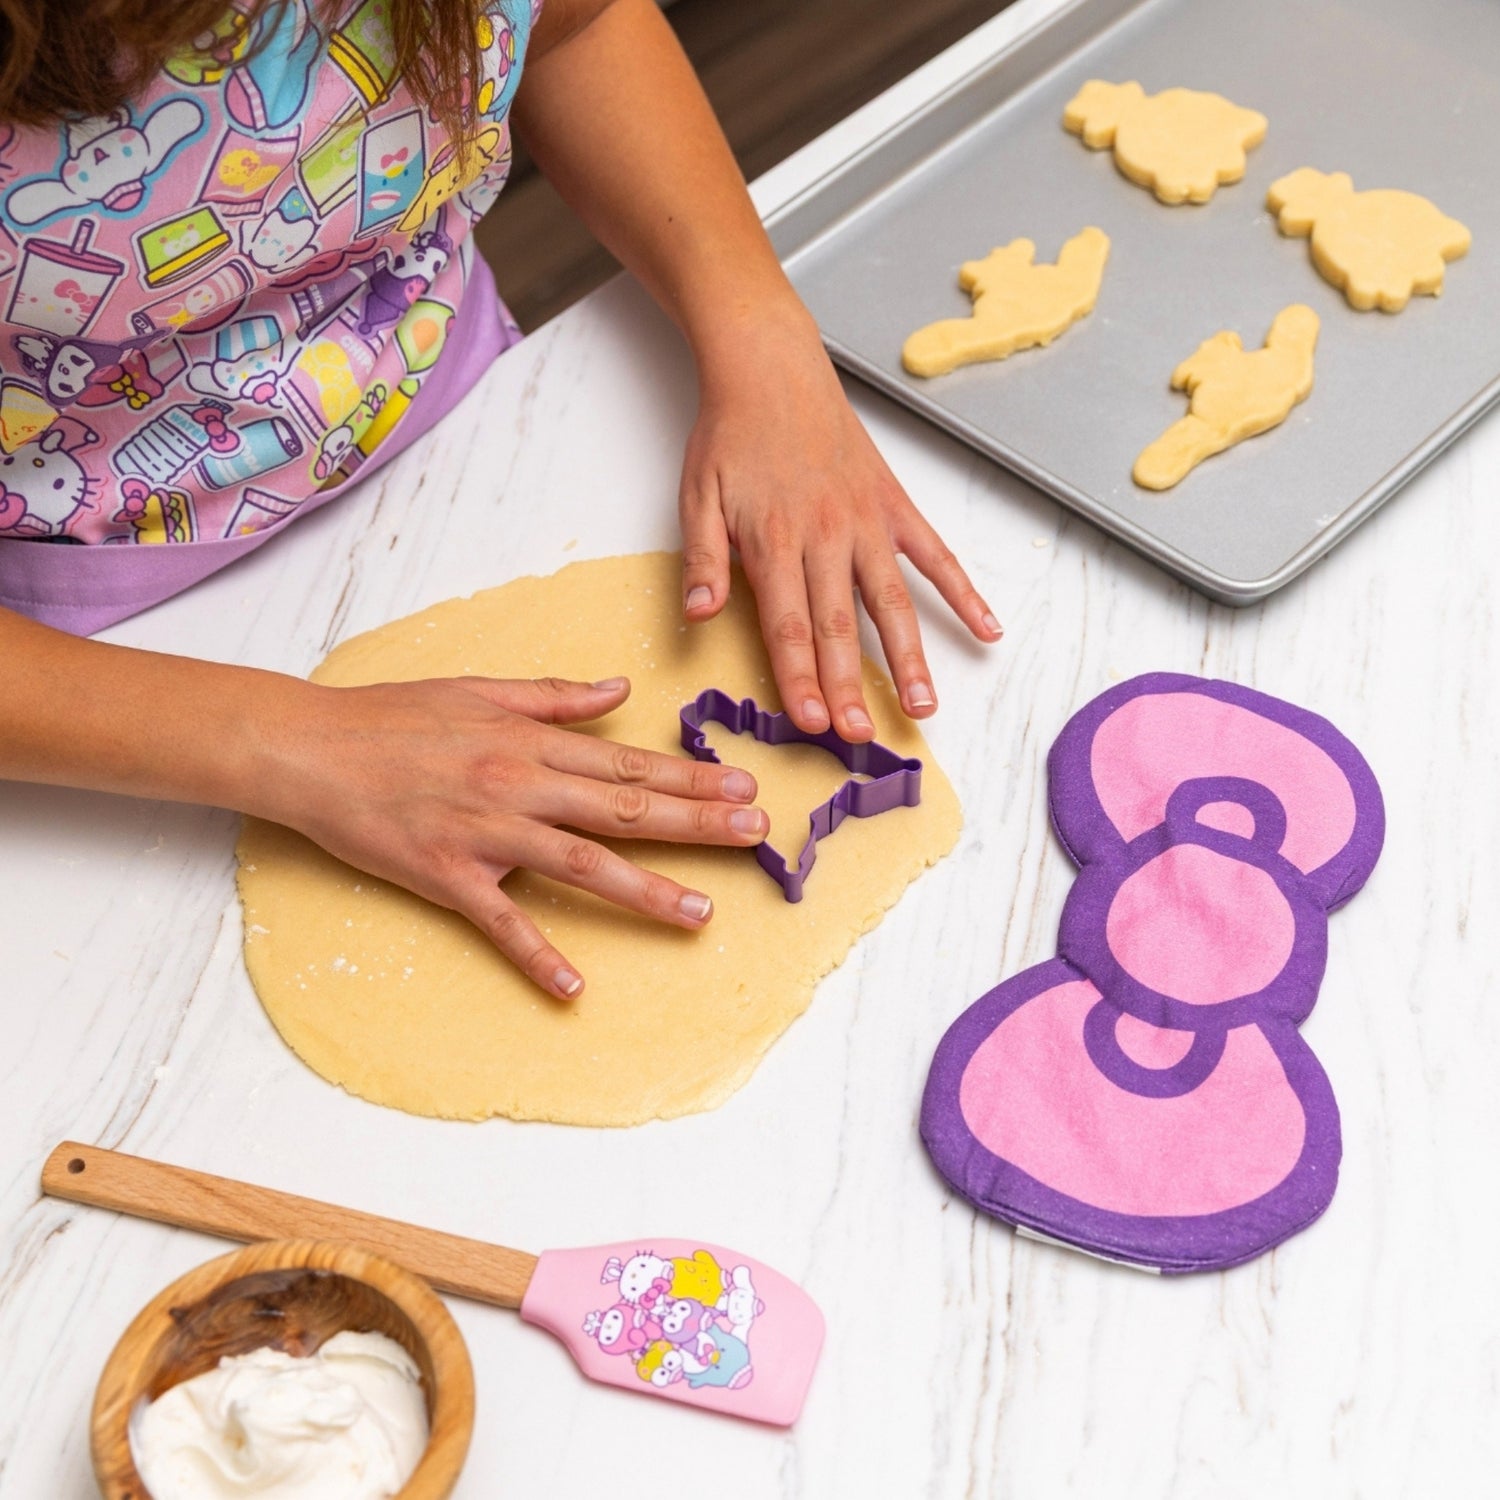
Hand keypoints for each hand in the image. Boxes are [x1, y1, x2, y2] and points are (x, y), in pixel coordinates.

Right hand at [259, 674, 766, 997]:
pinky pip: (500, 922)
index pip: (628, 763)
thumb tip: (621, 690)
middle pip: (625, 808)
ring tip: (701, 913)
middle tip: (756, 835)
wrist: (312, 747)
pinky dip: (537, 955)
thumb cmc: (393, 716)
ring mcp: (486, 834)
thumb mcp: (481, 689)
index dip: (690, 777)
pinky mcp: (446, 876)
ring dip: (646, 890)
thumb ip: (555, 695)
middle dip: (697, 822)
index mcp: (531, 742)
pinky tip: (574, 988)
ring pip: (582, 865)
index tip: (742, 787)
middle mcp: (520, 785)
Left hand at [678, 305, 1001, 740]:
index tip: (811, 723)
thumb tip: (699, 616)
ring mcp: (867, 521)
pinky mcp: (894, 505)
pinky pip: (936, 554)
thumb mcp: (697, 495)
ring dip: (909, 658)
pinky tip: (987, 630)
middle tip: (859, 737)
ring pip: (892, 601)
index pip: (788, 626)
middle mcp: (827, 535)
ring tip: (923, 707)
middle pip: (839, 626)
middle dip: (849, 686)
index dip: (799, 678)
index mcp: (775, 540)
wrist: (771, 367)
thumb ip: (704, 560)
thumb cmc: (730, 435)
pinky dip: (964, 592)